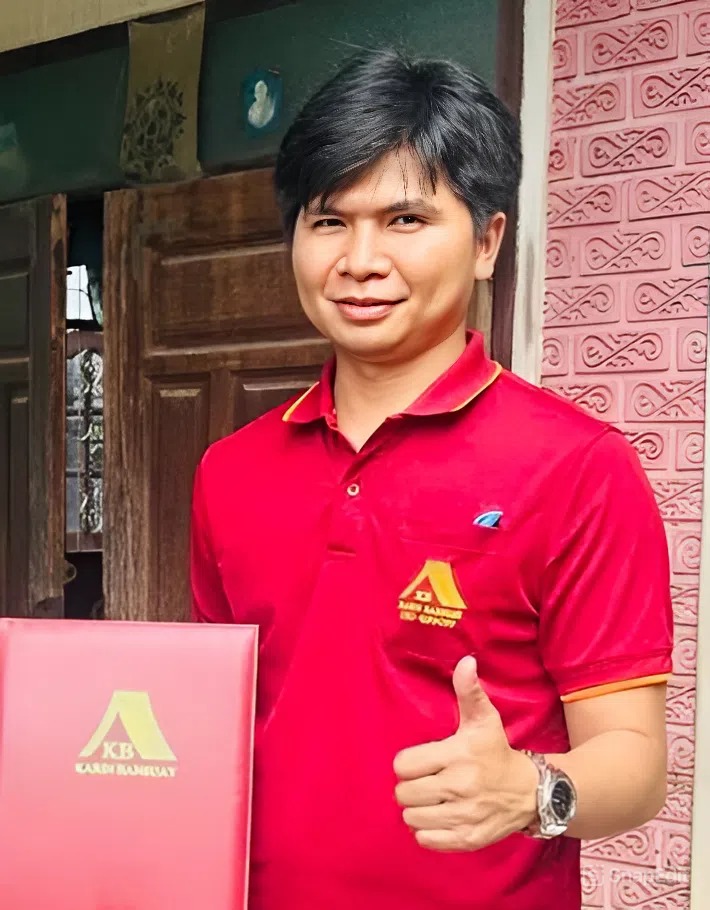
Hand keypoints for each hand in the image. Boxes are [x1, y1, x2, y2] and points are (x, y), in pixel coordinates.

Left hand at [393, 655, 537, 850]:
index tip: (422, 761)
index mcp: (458, 755)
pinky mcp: (468, 839)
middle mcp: (459, 787)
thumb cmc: (497, 752)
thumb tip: (466, 661)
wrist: (531, 792)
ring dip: (417, 810)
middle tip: (425, 781)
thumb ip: (469, 691)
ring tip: (432, 800)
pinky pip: (427, 840)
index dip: (408, 763)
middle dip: (410, 787)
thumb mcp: (484, 719)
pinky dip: (428, 832)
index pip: (404, 765)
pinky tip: (439, 817)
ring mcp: (464, 816)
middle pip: (404, 794)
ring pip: (412, 818)